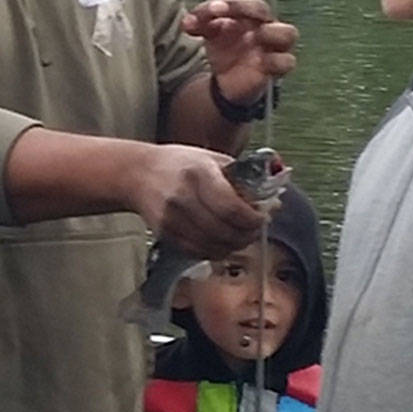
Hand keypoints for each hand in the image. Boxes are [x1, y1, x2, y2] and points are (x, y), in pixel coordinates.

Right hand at [126, 145, 266, 257]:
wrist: (137, 174)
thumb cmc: (179, 164)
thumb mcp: (212, 159)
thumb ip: (243, 178)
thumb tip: (274, 201)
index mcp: (199, 173)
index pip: (232, 208)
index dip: (252, 219)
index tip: (261, 218)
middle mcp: (183, 197)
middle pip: (225, 231)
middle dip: (247, 235)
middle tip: (254, 229)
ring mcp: (172, 218)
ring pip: (213, 246)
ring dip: (233, 246)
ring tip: (239, 236)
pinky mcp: (165, 234)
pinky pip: (197, 252)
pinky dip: (214, 251)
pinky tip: (220, 241)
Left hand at [183, 0, 296, 104]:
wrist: (228, 79)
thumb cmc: (224, 48)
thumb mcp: (210, 32)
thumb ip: (199, 23)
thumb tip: (187, 22)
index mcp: (248, 14)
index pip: (240, 0)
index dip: (226, 3)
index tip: (208, 9)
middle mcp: (264, 26)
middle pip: (262, 8)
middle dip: (241, 7)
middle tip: (216, 11)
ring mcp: (273, 47)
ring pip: (289, 33)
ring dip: (269, 32)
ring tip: (251, 36)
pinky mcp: (275, 69)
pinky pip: (286, 62)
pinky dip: (275, 60)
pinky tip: (258, 61)